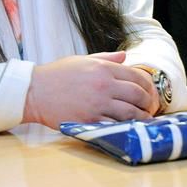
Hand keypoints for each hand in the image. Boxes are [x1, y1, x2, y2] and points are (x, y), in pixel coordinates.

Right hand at [22, 51, 157, 128]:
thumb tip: (125, 57)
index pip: (136, 76)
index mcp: (103, 68)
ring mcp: (97, 103)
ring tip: (146, 120)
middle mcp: (103, 84)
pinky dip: (125, 127)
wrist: (35, 91)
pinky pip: (114, 125)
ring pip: (130, 112)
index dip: (148, 86)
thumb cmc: (57, 74)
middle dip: (149, 102)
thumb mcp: (83, 60)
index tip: (150, 92)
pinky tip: (130, 129)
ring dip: (142, 117)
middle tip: (151, 108)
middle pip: (137, 94)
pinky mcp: (89, 119)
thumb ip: (106, 58)